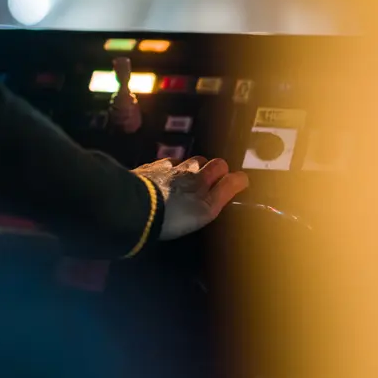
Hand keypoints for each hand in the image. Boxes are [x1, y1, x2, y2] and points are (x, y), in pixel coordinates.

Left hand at [132, 157, 248, 239]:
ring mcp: (166, 168)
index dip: (230, 176)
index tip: (234, 183)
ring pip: (184, 162)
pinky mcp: (148, 170)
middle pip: (204, 161)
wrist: (135, 208)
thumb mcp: (206, 210)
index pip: (223, 168)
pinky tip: (161, 179)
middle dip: (210, 169)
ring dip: (188, 169)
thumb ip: (224, 191)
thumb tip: (241, 178)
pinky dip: (166, 170)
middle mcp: (188, 170)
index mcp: (203, 180)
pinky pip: (162, 165)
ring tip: (183, 182)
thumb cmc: (175, 215)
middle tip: (207, 183)